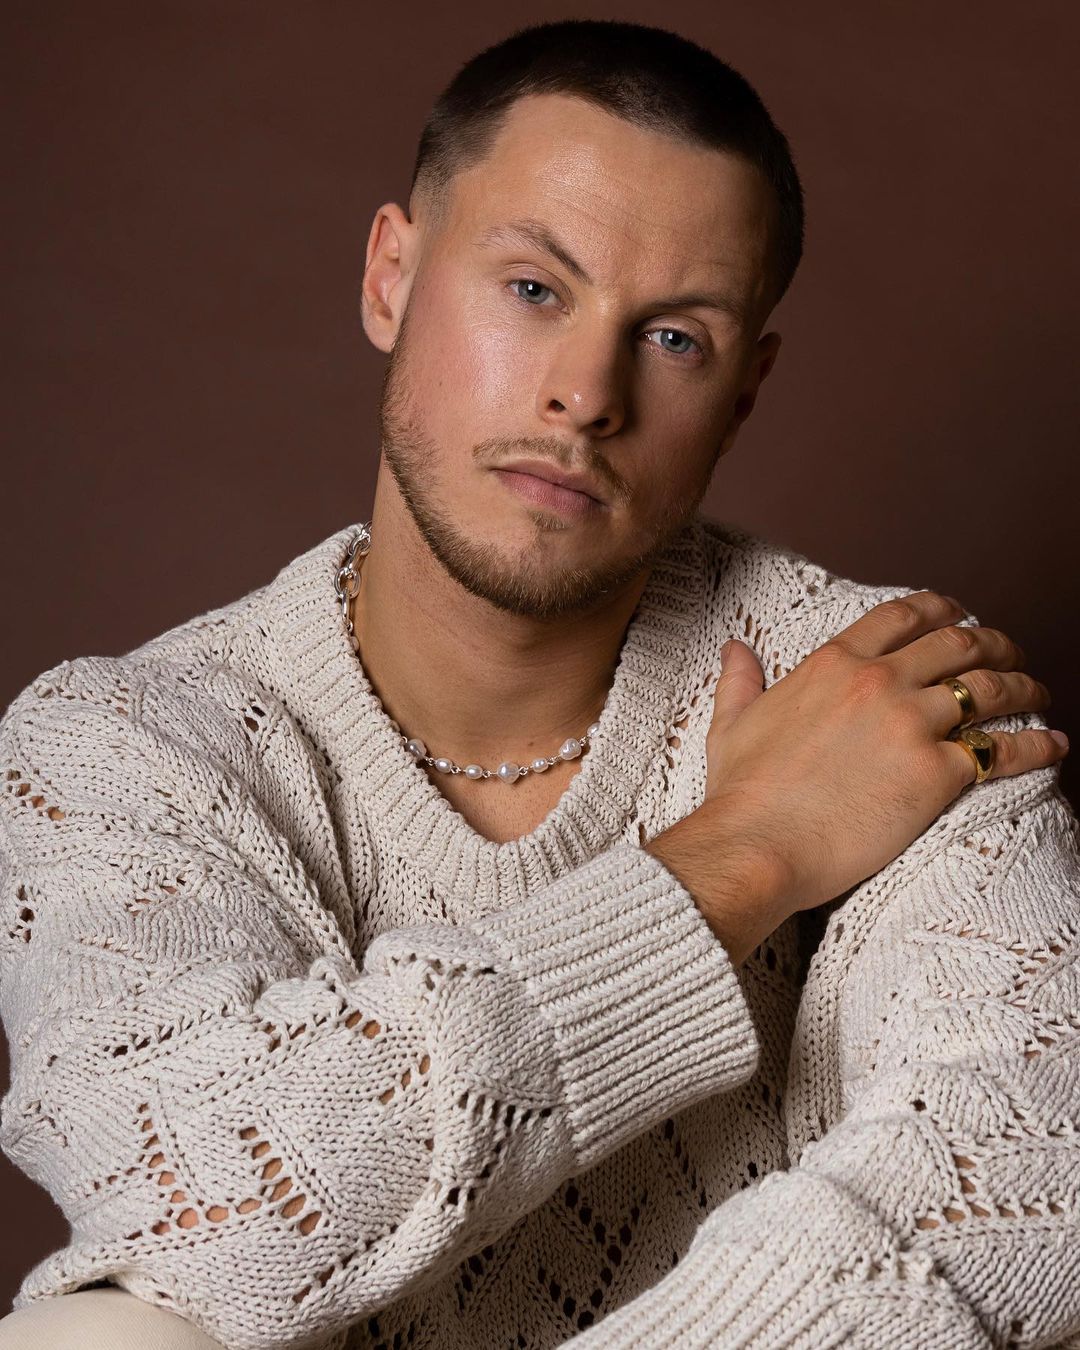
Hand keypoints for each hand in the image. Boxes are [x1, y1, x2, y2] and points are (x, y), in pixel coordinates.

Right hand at [646, 590, 1066, 963]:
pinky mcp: (937, 772)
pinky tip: (1053, 744)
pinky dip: (1037, 744)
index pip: (902, 616)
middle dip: (994, 643)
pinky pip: (1004, 749)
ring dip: (1024, 686)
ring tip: (1040, 694)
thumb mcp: (732, 722)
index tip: (959, 613)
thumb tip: (736, 648)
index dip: (940, 608)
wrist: (758, 844)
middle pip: (957, 644)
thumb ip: (740, 680)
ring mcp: (911, 724)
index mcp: (834, 663)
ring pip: (989, 688)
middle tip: (1011, 655)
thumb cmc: (742, 792)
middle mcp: (879, 682)